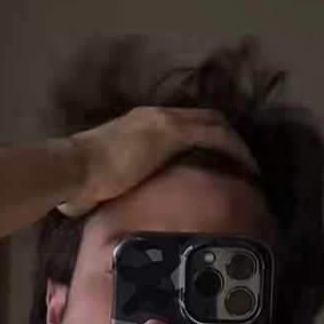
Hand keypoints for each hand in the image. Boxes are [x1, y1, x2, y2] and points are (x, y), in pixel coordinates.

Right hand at [58, 107, 258, 217]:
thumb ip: (113, 188)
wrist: (73, 168)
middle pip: (202, 119)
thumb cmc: (79, 180)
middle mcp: (154, 117)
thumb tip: (105, 207)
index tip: (215, 160)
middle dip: (225, 138)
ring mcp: (163, 121)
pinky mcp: (170, 131)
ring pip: (213, 123)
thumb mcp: (103, 182)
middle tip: (241, 162)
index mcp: (140, 126)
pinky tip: (246, 168)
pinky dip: (233, 149)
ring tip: (250, 167)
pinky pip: (214, 135)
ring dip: (234, 144)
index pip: (180, 126)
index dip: (201, 139)